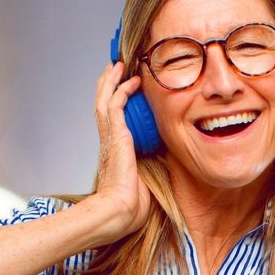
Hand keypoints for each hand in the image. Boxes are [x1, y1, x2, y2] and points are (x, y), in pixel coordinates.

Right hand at [91, 60, 151, 241]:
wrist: (121, 210)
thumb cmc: (133, 203)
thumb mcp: (148, 179)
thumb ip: (154, 165)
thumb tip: (170, 161)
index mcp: (114, 149)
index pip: (112, 118)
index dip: (115, 100)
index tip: (123, 88)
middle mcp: (109, 139)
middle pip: (103, 103)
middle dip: (109, 83)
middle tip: (116, 67)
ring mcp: (110, 136)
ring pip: (105, 98)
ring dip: (112, 80)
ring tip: (119, 65)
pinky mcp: (115, 135)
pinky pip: (116, 104)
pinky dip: (122, 89)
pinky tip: (132, 79)